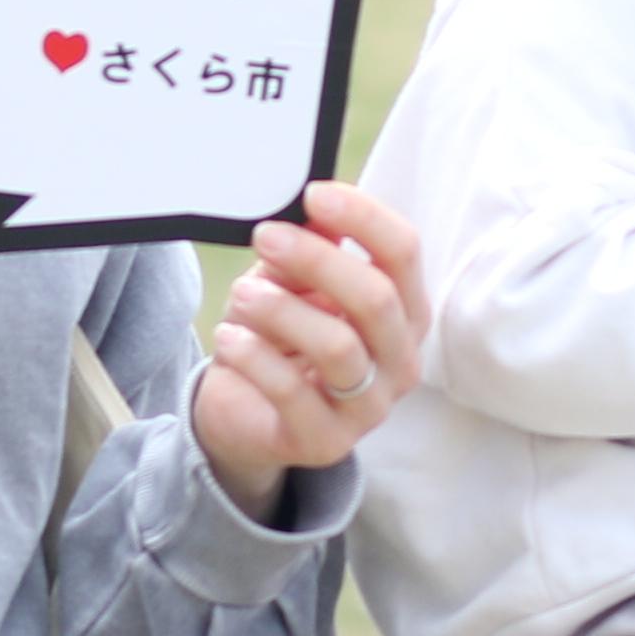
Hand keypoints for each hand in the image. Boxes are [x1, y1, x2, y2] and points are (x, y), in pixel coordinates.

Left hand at [189, 180, 424, 516]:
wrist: (247, 413)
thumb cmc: (280, 337)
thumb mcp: (294, 284)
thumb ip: (311, 251)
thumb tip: (315, 213)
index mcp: (404, 312)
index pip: (404, 254)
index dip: (363, 217)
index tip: (313, 194)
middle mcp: (400, 361)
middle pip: (376, 299)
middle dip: (316, 259)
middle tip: (267, 237)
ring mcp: (369, 407)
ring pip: (338, 347)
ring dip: (282, 310)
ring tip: (242, 296)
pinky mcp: (326, 441)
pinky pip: (291, 391)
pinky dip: (253, 355)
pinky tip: (230, 336)